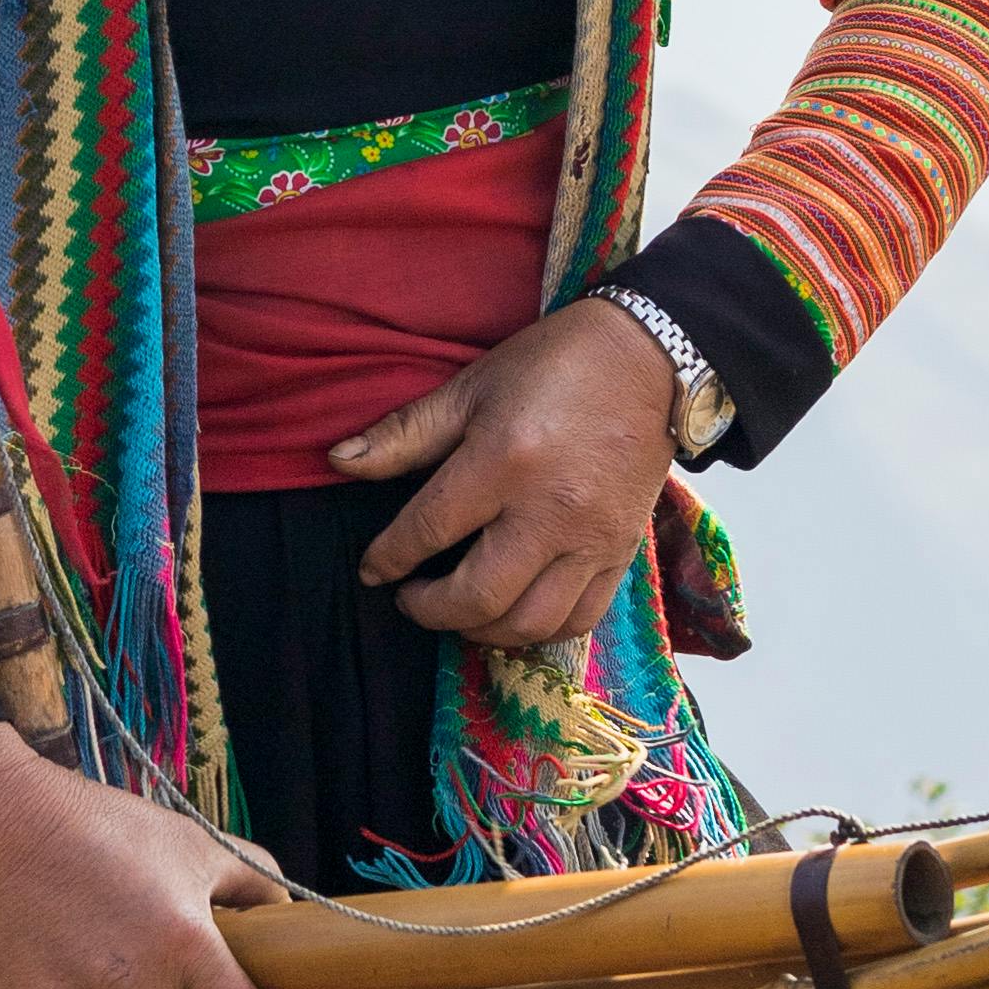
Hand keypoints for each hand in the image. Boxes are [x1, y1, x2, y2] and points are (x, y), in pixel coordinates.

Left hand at [335, 301, 679, 644]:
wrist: (649, 357)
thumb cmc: (552, 366)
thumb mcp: (471, 387)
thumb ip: (404, 433)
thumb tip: (338, 462)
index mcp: (504, 461)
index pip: (428, 531)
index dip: (389, 559)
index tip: (373, 569)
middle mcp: (550, 510)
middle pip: (478, 597)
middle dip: (429, 610)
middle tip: (410, 598)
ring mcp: (593, 539)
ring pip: (529, 623)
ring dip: (481, 631)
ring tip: (458, 611)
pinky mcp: (622, 552)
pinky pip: (578, 619)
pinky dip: (538, 631)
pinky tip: (512, 613)